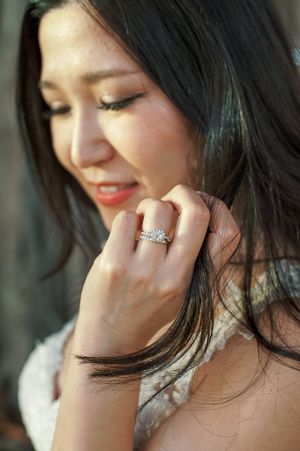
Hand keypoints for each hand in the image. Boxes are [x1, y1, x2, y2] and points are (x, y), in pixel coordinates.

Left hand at [74, 185, 239, 354]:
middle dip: (183, 193)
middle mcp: (171, 274)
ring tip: (141, 225)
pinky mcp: (113, 263)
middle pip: (194, 211)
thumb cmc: (147, 309)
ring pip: (156, 208)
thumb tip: (191, 207)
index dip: (213, 206)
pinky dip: (126, 221)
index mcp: (191, 279)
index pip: (223, 231)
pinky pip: (126, 218)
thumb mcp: (181, 290)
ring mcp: (141, 269)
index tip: (196, 204)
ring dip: (148, 208)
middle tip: (170, 200)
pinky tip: (123, 238)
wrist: (109, 340)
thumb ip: (191, 256)